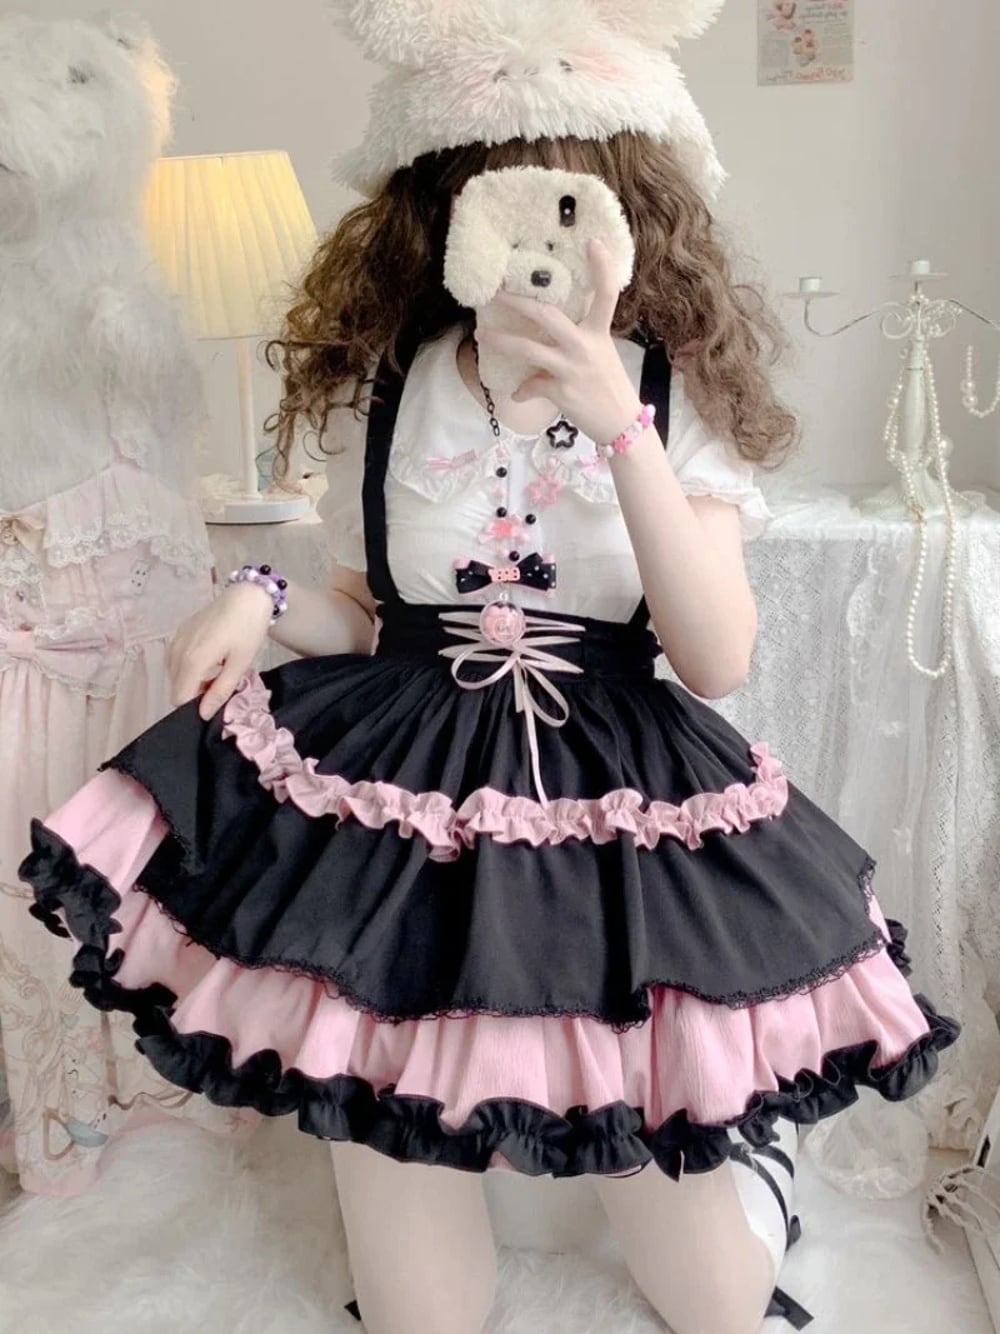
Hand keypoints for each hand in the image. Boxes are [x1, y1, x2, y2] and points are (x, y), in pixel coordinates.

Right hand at [167, 583, 272, 719]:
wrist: (246, 596)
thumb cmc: (248, 629)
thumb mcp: (240, 664)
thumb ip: (220, 690)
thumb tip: (204, 714)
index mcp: (192, 661)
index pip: (179, 698)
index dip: (196, 706)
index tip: (216, 700)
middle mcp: (177, 651)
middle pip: (176, 687)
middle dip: (195, 693)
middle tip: (221, 685)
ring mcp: (176, 640)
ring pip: (175, 674)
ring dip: (191, 680)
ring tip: (217, 671)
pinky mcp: (179, 632)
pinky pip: (176, 659)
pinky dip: (188, 666)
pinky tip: (209, 659)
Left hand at [477, 238, 641, 445]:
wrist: (621, 424)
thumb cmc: (608, 386)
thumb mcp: (601, 354)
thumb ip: (580, 338)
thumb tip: (547, 332)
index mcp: (599, 333)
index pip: (606, 294)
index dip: (603, 268)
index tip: (594, 242)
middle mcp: (586, 346)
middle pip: (547, 315)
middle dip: (517, 302)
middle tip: (494, 292)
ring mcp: (572, 369)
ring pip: (529, 349)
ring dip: (501, 342)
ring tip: (482, 336)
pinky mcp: (562, 392)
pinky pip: (532, 385)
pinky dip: (522, 390)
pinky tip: (518, 392)